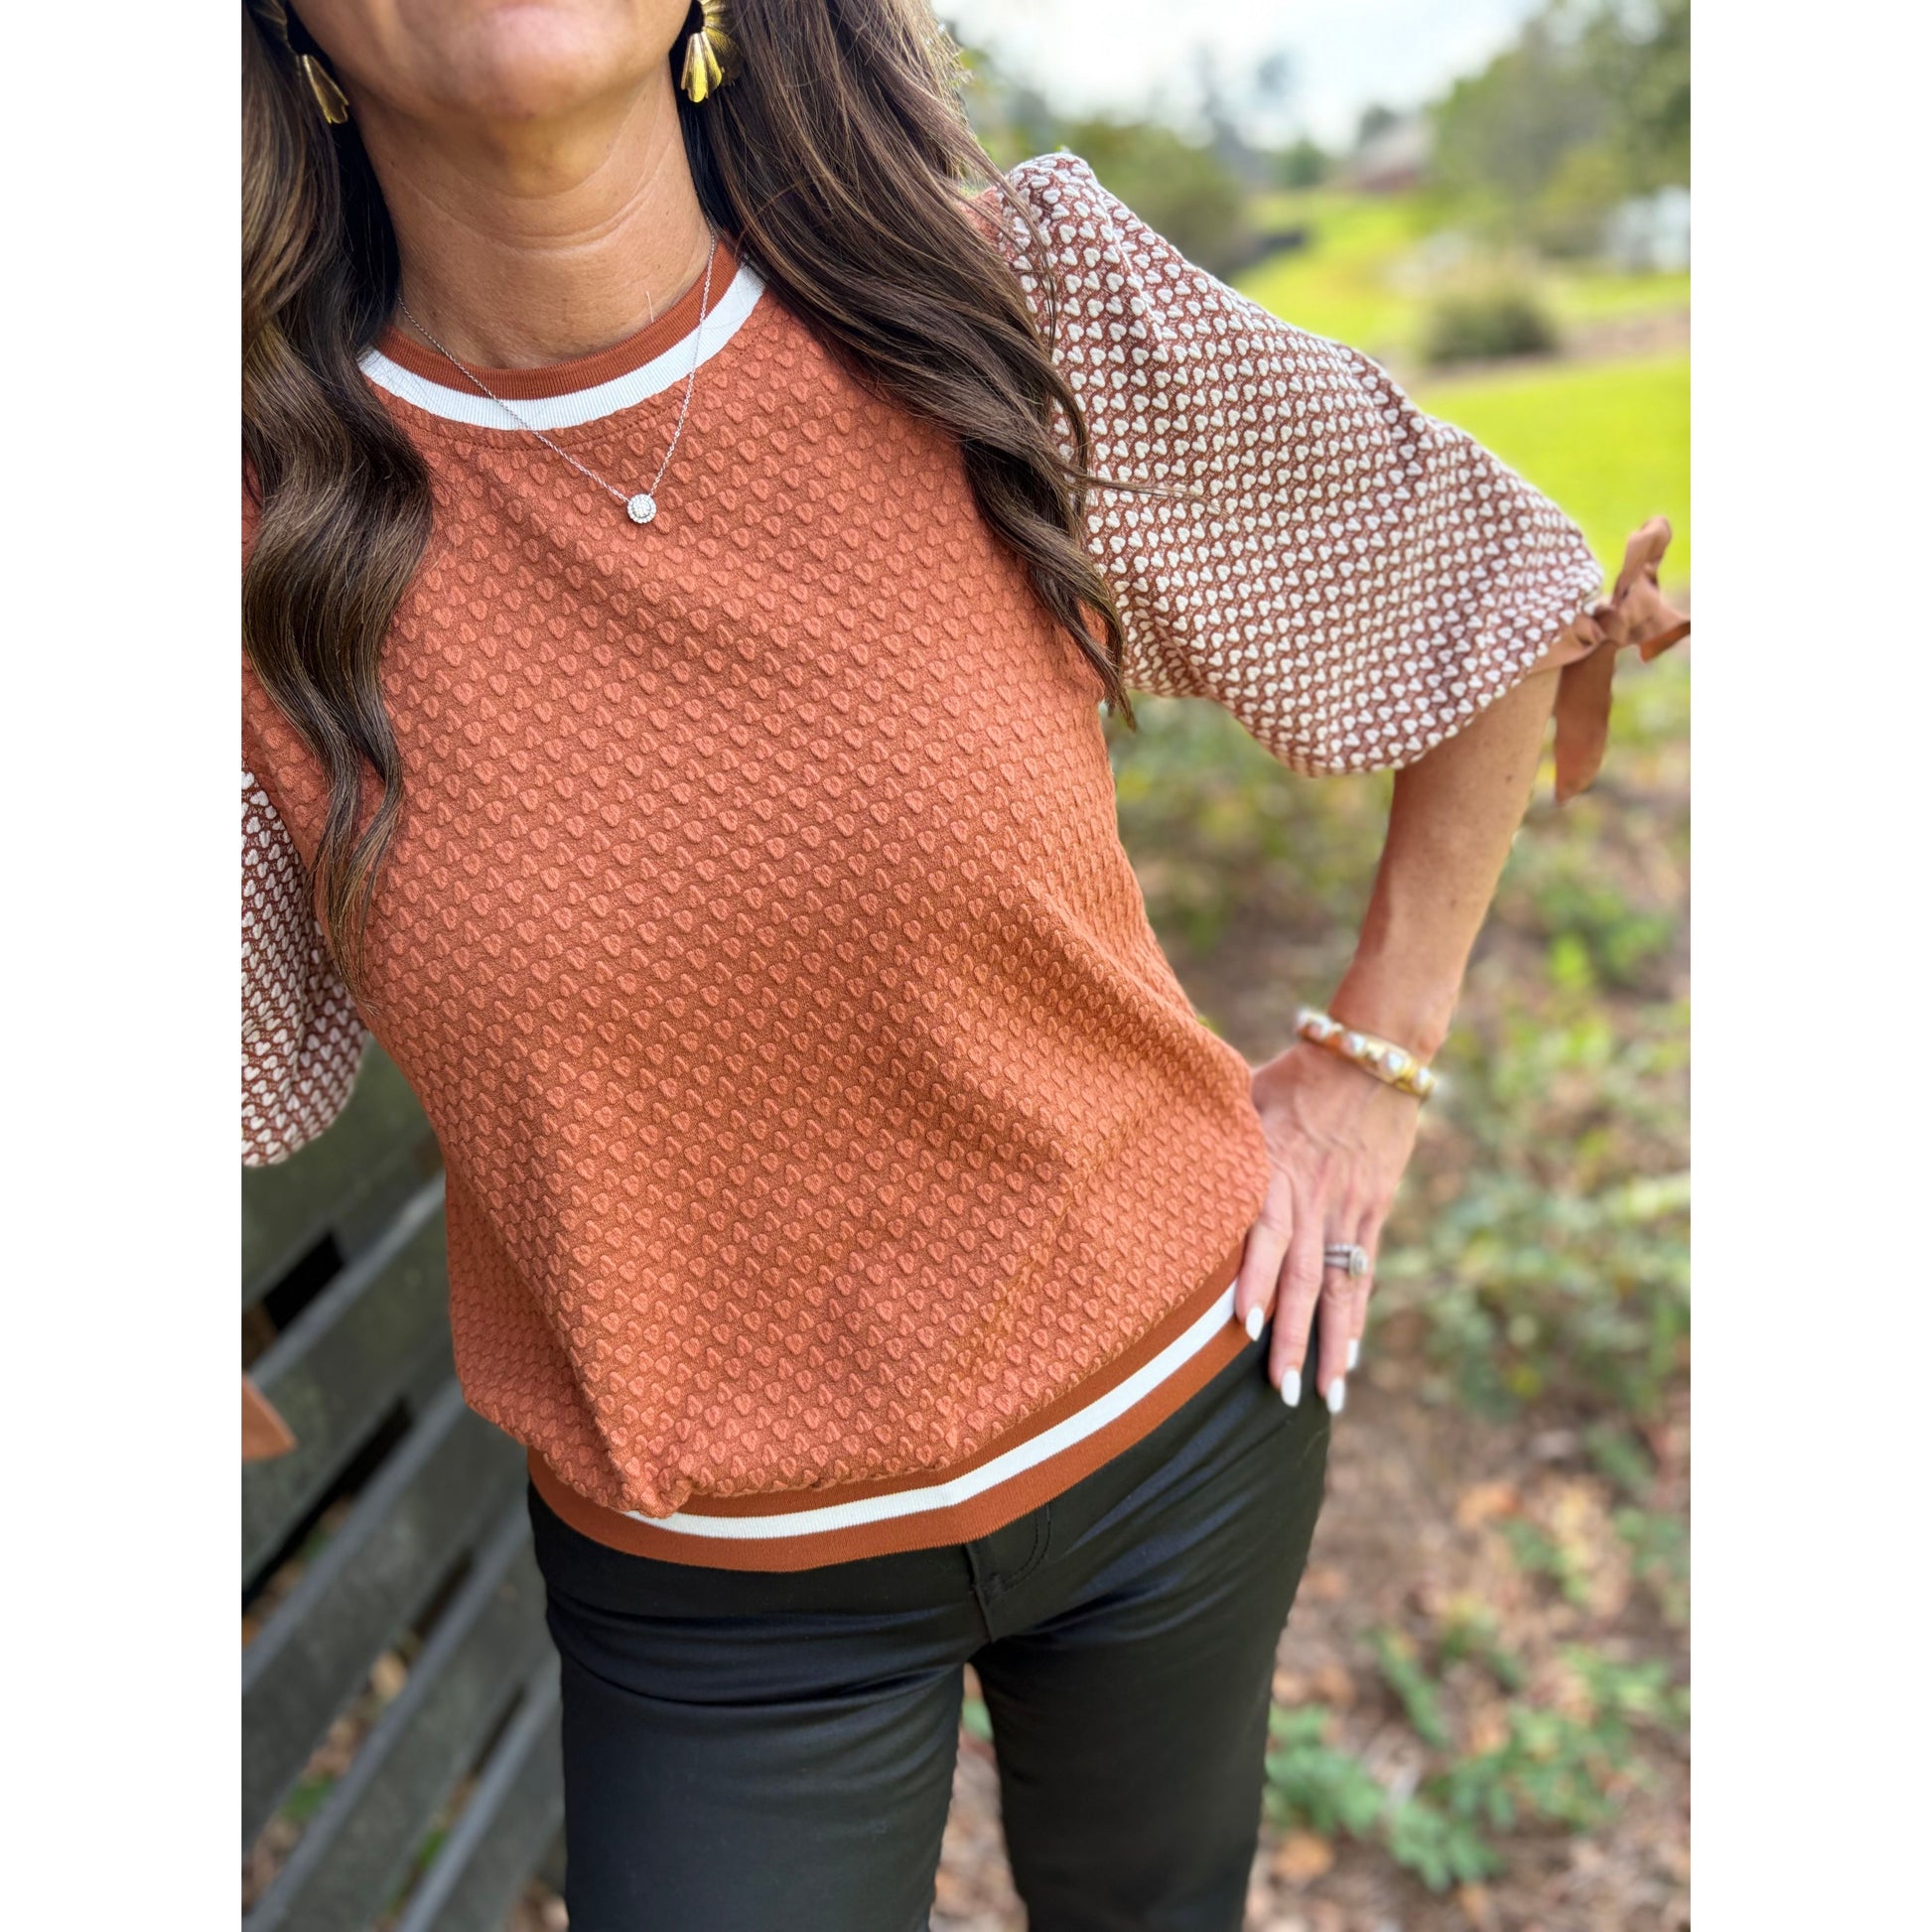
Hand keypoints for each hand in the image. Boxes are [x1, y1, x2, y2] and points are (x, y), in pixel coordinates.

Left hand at [1235, 1041, 1421, 1410]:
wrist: (1373, 1057)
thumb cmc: (1294, 1074)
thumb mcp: (1245, 1094)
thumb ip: (1213, 1131)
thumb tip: (1154, 1143)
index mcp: (1276, 1168)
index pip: (1265, 1231)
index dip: (1254, 1277)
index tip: (1240, 1323)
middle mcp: (1313, 1197)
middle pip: (1303, 1276)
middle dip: (1291, 1336)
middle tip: (1279, 1391)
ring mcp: (1348, 1209)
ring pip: (1339, 1288)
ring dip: (1330, 1345)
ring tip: (1324, 1398)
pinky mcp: (1373, 1212)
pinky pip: (1361, 1273)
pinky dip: (1355, 1318)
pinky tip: (1348, 1359)